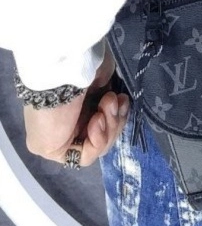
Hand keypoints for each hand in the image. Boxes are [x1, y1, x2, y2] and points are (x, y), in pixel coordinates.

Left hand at [24, 42, 129, 166]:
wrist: (65, 72)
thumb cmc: (83, 68)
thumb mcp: (103, 77)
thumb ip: (109, 93)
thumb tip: (116, 101)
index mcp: (77, 102)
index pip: (103, 119)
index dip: (117, 113)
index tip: (122, 98)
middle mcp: (67, 120)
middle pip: (103, 133)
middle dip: (115, 118)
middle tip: (115, 100)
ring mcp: (60, 137)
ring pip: (97, 145)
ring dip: (109, 125)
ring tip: (106, 104)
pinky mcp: (54, 151)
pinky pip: (84, 157)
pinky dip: (97, 140)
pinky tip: (96, 120)